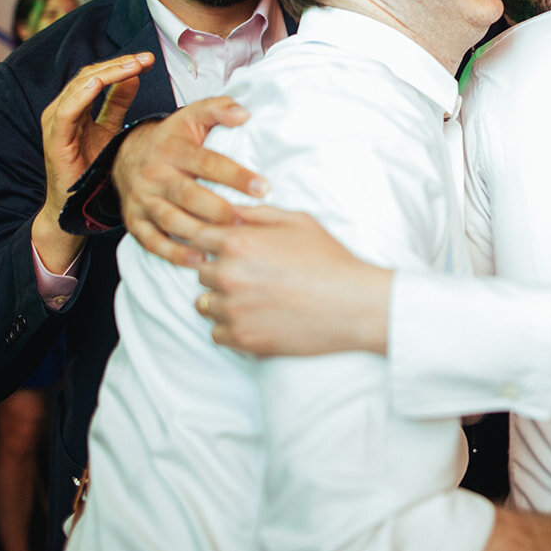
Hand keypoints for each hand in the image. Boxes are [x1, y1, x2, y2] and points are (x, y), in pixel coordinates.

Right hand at [33, 53, 152, 271]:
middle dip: (120, 64)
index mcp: (76, 104)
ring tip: (133, 66)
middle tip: (145, 59)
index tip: (148, 60)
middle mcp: (63, 108)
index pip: (99, 74)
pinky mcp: (54, 137)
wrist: (73, 204)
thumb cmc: (90, 168)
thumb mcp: (110, 129)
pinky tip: (101, 83)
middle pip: (91, 75)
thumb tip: (134, 76)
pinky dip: (84, 93)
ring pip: (81, 86)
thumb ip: (118, 102)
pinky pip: (68, 109)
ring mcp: (56, 121)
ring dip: (109, 73)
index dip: (123, 64)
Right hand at [116, 98, 265, 267]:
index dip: (236, 175)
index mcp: (172, 149)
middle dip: (220, 209)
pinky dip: (174, 253)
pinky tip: (199, 260)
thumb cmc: (172, 139)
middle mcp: (155, 175)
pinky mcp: (135, 221)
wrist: (127, 155)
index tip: (263, 187)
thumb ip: (218, 109)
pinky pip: (153, 241)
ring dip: (200, 234)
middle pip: (189, 195)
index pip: (207, 163)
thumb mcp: (192, 115)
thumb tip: (244, 113)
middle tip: (247, 220)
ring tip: (228, 243)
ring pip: (171, 220)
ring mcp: (143, 199)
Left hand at [194, 206, 391, 355]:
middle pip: (201, 272)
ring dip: (222, 300)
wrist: (353, 303)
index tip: (224, 249)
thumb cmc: (329, 260)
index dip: (210, 242)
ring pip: (205, 304)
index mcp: (239, 243)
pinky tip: (253, 319)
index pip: (197, 239)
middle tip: (248, 274)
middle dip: (219, 270)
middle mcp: (229, 275)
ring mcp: (233, 310)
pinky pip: (216, 333)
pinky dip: (230, 327)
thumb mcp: (298, 221)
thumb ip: (258, 213)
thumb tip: (231, 212)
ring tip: (251, 298)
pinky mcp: (242, 338)